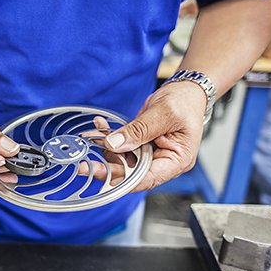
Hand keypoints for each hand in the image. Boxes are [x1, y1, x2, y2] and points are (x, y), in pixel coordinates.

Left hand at [79, 81, 205, 191]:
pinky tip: (100, 126)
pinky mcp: (139, 144)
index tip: (104, 179)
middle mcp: (162, 161)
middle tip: (85, 167)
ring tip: (90, 139)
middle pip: (132, 173)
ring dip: (105, 149)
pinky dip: (109, 137)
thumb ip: (139, 130)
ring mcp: (150, 154)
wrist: (184, 89)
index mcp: (177, 161)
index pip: (148, 178)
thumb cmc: (185, 101)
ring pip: (123, 160)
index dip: (126, 181)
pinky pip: (121, 146)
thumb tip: (115, 144)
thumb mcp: (164, 113)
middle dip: (108, 168)